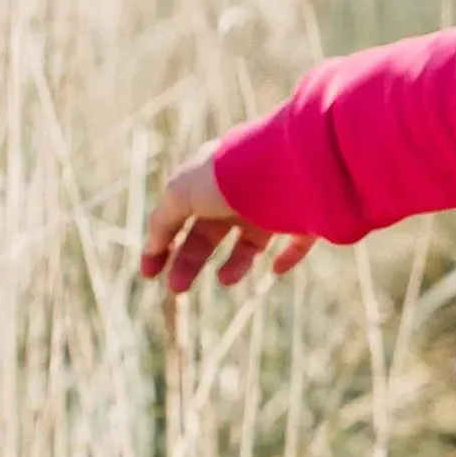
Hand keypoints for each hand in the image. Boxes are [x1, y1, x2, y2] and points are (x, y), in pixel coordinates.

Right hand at [140, 147, 317, 293]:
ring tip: (225, 279)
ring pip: (251, 240)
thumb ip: (164, 220)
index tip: (148, 273)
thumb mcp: (182, 194)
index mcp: (208, 178)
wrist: (291, 168)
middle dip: (190, 260)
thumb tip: (154, 246)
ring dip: (236, 264)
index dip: (161, 243)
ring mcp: (274, 203)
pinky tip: (275, 270)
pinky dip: (288, 257)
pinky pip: (297, 241)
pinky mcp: (306, 216)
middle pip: (209, 232)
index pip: (178, 213)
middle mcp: (240, 190)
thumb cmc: (230, 177)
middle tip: (176, 289)